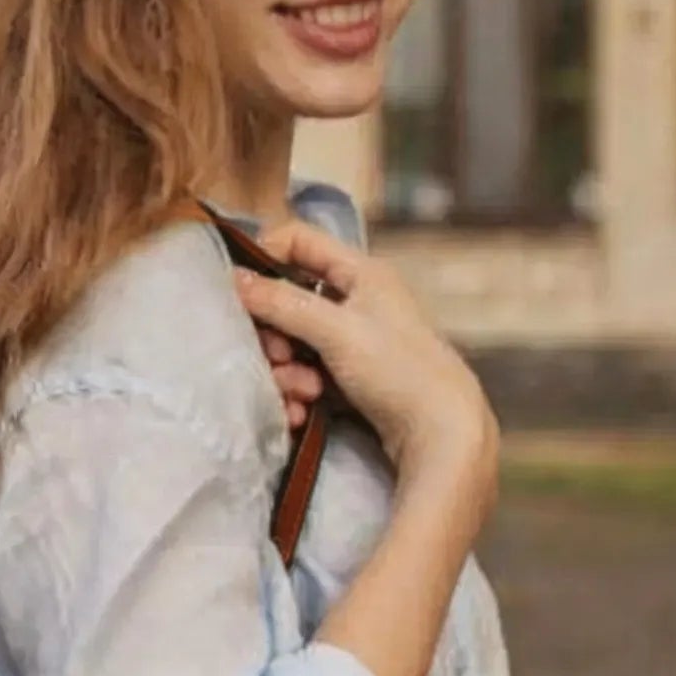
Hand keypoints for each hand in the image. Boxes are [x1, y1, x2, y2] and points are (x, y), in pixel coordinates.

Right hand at [233, 220, 499, 509]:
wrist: (443, 434)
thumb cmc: (398, 371)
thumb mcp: (337, 330)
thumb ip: (282, 303)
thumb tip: (232, 279)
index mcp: (361, 273)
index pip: (299, 240)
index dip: (265, 256)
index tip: (239, 290)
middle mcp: (356, 300)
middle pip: (288, 299)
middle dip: (274, 333)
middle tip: (276, 358)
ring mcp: (352, 341)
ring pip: (293, 342)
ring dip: (286, 371)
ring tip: (303, 394)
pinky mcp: (349, 378)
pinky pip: (306, 373)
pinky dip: (298, 391)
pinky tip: (301, 413)